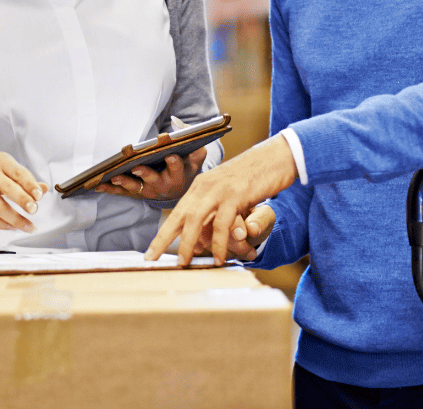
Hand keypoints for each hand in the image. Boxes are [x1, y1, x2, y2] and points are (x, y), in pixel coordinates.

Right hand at [0, 152, 48, 231]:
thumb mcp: (8, 168)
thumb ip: (26, 179)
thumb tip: (44, 188)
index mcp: (1, 161)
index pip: (18, 172)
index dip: (30, 184)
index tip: (39, 195)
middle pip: (8, 189)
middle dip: (23, 201)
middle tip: (34, 210)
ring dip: (15, 219)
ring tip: (27, 225)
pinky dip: (0, 224)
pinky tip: (10, 226)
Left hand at [95, 147, 207, 201]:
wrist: (178, 190)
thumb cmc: (186, 167)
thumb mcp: (195, 155)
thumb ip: (191, 138)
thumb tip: (177, 123)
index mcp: (178, 175)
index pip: (177, 167)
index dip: (174, 162)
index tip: (170, 155)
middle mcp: (163, 185)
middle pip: (153, 179)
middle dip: (145, 173)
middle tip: (137, 166)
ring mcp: (148, 190)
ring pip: (136, 187)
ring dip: (125, 182)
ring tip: (114, 177)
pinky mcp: (136, 193)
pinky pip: (122, 192)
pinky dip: (110, 189)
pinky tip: (98, 185)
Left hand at [144, 134, 296, 264]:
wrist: (274, 158)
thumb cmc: (252, 178)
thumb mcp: (226, 192)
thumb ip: (212, 211)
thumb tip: (200, 239)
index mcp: (200, 185)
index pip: (177, 211)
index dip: (162, 233)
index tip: (149, 253)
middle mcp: (205, 186)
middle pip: (179, 215)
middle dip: (164, 239)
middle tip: (152, 260)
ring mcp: (219, 189)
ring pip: (195, 219)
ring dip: (188, 244)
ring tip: (185, 265)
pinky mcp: (236, 194)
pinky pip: (221, 223)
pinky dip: (218, 243)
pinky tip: (218, 258)